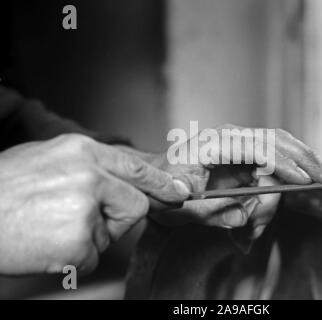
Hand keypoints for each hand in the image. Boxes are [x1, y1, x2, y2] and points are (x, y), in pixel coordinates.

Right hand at [0, 134, 188, 274]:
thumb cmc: (3, 188)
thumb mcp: (47, 158)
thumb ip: (89, 165)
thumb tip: (122, 177)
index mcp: (82, 151)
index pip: (135, 168)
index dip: (160, 184)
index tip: (177, 193)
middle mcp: (89, 175)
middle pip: (135, 204)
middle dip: (116, 218)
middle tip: (81, 220)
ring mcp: (85, 208)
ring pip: (112, 233)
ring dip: (89, 238)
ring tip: (52, 228)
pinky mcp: (78, 241)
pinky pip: (92, 257)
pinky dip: (73, 258)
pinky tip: (46, 245)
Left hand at [126, 124, 321, 239]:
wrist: (155, 177)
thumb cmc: (164, 187)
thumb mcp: (185, 206)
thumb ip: (217, 212)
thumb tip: (249, 216)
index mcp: (214, 144)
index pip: (257, 148)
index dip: (282, 165)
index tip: (303, 181)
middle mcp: (230, 136)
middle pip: (276, 140)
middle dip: (303, 159)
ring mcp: (238, 141)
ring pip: (279, 143)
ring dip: (302, 159)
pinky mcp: (243, 151)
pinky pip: (273, 153)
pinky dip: (290, 163)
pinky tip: (305, 172)